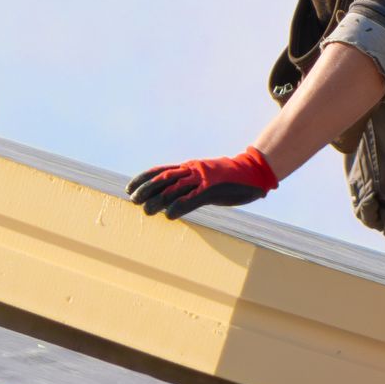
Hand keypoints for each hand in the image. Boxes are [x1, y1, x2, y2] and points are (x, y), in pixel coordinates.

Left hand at [126, 147, 278, 219]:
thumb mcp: (207, 178)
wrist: (254, 171)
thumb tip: (173, 200)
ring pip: (175, 188)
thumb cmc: (231, 178)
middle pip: (164, 178)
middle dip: (146, 189)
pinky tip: (170, 216)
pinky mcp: (213, 189)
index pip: (161, 170)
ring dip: (158, 200)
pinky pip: (193, 199)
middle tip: (133, 200)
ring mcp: (203, 179)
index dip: (143, 179)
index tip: (129, 189)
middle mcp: (193, 171)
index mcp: (190, 167)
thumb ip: (192, 185)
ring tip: (146, 211)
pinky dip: (179, 207)